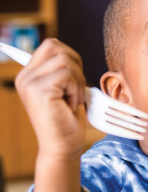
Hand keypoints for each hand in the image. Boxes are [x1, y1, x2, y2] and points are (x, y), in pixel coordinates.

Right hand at [15, 39, 86, 157]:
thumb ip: (62, 70)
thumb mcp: (63, 89)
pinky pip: (67, 75)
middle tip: (75, 89)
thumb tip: (71, 54)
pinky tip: (70, 104)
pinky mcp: (40, 91)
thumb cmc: (66, 120)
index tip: (74, 78)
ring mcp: (30, 83)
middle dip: (76, 66)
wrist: (63, 146)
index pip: (51, 45)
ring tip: (72, 99)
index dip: (70, 56)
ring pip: (65, 61)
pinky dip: (75, 89)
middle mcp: (25, 77)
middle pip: (57, 47)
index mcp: (30, 74)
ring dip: (77, 81)